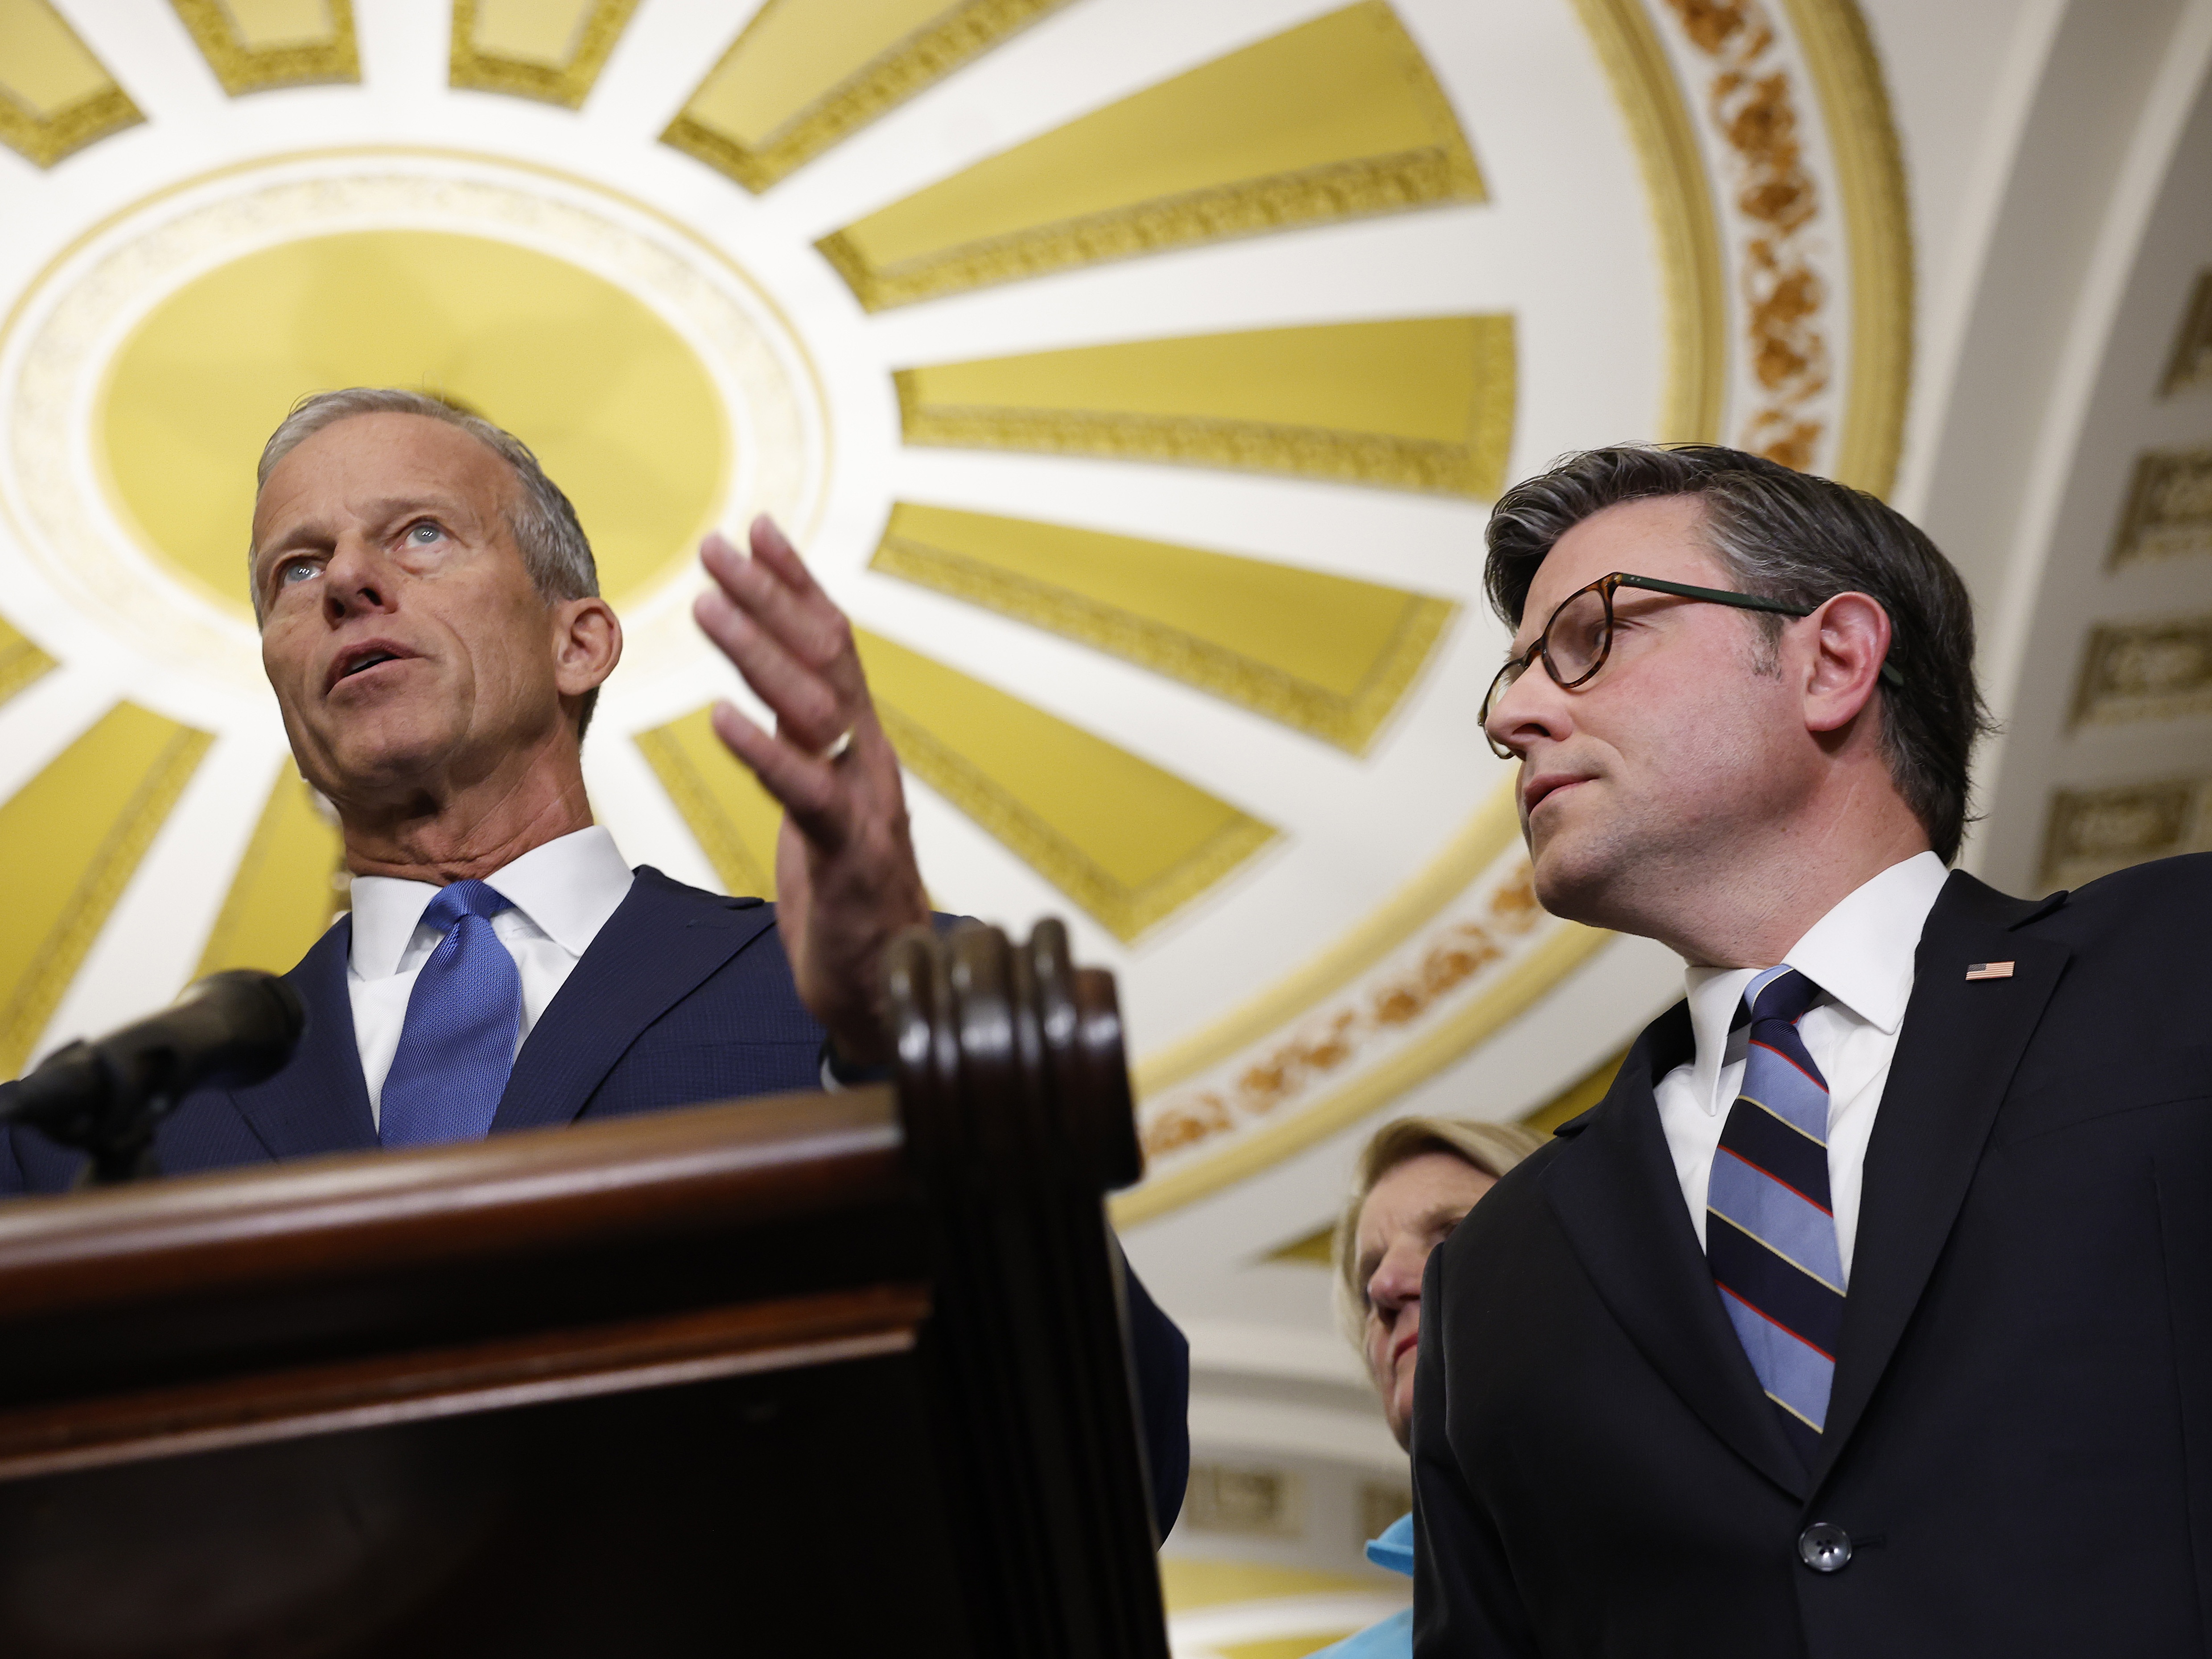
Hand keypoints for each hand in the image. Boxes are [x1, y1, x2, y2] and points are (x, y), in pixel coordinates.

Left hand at [693, 516, 928, 1063]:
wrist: (886, 983)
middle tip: (717, 544)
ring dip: (759, 652)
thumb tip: (770, 688)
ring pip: (814, 710)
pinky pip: (806, 793)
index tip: (758, 528)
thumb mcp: (820, 802)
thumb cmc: (847, 896)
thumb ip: (805, 744)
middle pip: (824, 659)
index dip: (797, 583)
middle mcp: (868, 760)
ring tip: (708, 605)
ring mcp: (864, 805)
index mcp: (860, 744)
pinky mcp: (848, 856)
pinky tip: (721, 717)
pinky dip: (765, 752)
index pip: (833, 644)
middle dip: (770, 595)